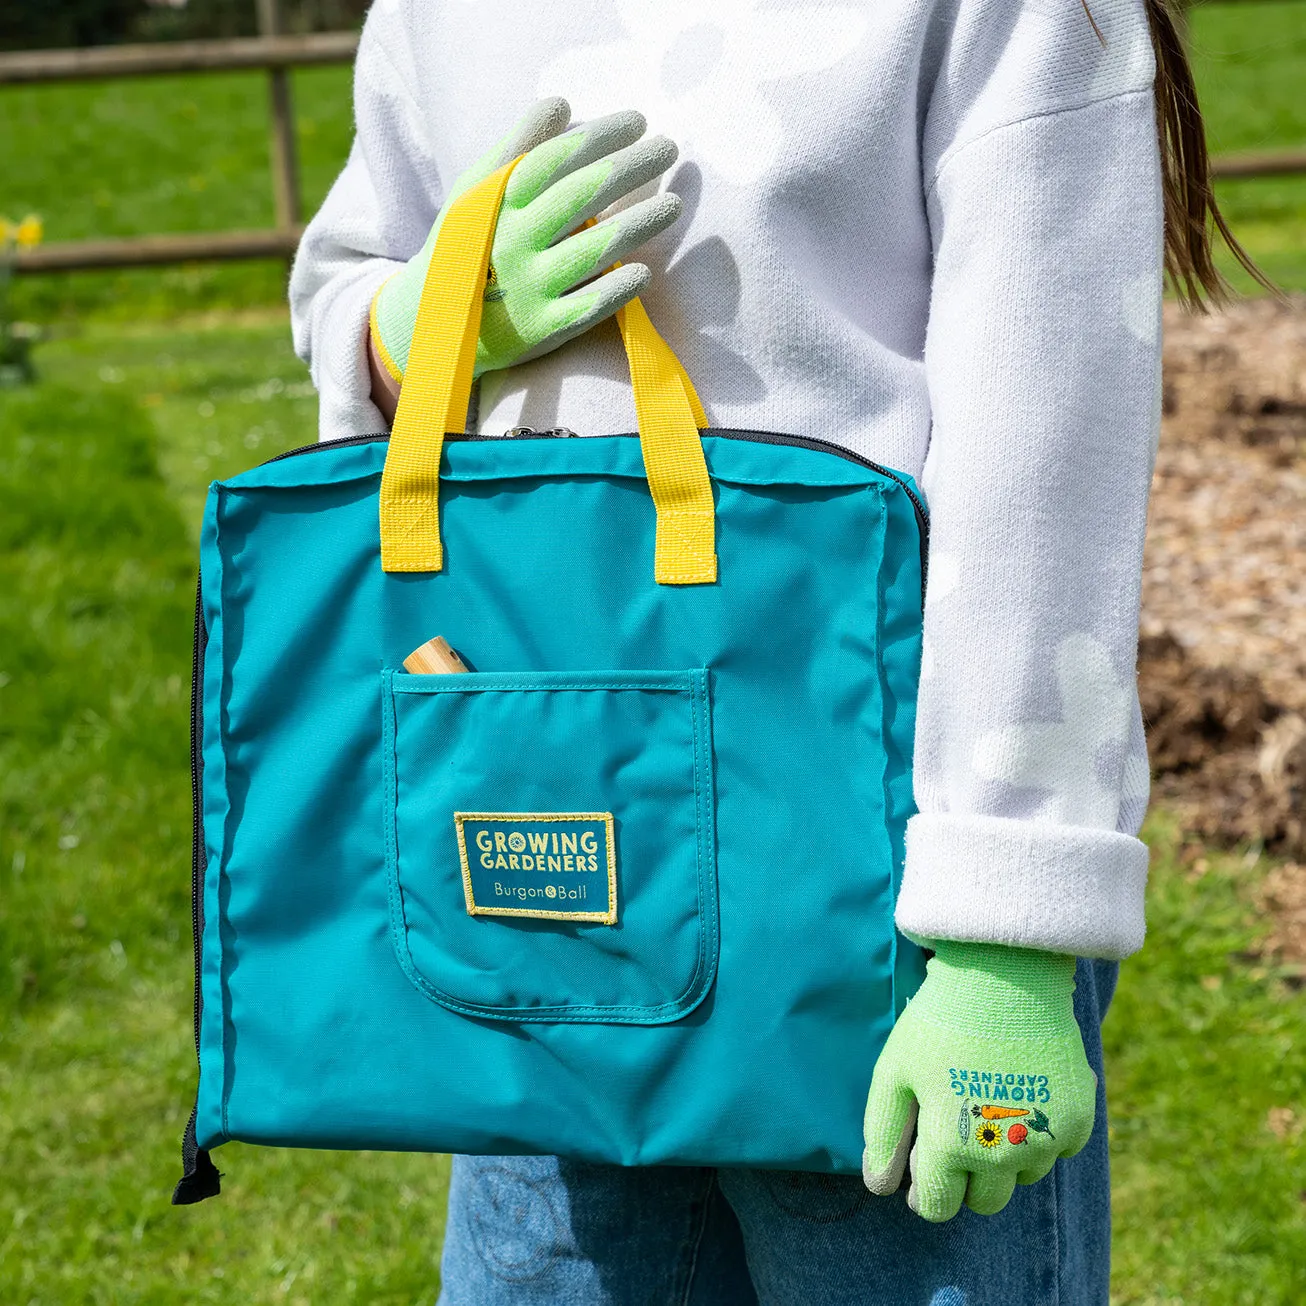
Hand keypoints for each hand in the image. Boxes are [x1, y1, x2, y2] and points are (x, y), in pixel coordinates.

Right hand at [371, 96, 681, 387]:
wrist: (431, 321)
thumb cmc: (469, 244)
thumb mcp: (477, 192)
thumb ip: (519, 149)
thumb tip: (562, 104)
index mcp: (498, 202)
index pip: (555, 159)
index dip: (599, 137)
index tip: (638, 120)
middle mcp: (512, 241)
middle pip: (580, 196)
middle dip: (629, 169)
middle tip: (668, 148)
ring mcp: (528, 288)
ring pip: (591, 250)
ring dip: (636, 224)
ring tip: (673, 204)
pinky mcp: (542, 330)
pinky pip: (587, 308)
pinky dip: (616, 289)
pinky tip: (645, 272)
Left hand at [861, 941, 1096, 1221]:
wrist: (1003, 976)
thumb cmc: (938, 1022)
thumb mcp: (894, 1071)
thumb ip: (884, 1133)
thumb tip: (880, 1185)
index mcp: (950, 1147)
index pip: (938, 1207)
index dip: (925, 1192)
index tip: (923, 1166)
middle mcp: (1002, 1156)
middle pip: (984, 1201)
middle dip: (965, 1178)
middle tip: (956, 1131)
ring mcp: (1044, 1140)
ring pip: (1022, 1177)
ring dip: (1005, 1157)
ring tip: (987, 1102)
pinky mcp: (1077, 1119)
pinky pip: (1056, 1149)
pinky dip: (1040, 1132)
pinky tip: (1021, 1091)